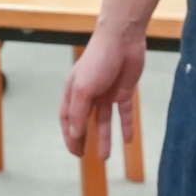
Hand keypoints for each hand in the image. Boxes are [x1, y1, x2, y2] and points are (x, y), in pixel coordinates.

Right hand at [61, 26, 145, 159]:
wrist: (123, 38)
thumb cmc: (98, 59)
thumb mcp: (83, 90)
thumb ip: (78, 114)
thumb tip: (75, 135)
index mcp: (73, 91)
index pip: (67, 118)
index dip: (69, 136)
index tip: (74, 152)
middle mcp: (89, 94)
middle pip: (84, 121)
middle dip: (84, 139)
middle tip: (84, 157)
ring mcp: (107, 93)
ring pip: (104, 120)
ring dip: (104, 138)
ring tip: (105, 157)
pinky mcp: (124, 91)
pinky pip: (124, 112)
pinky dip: (126, 125)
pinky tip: (127, 140)